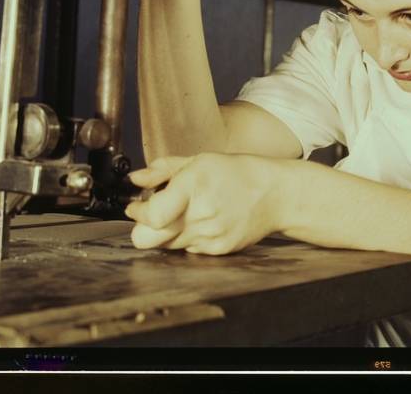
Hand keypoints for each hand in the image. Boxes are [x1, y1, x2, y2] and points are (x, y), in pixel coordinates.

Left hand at [124, 153, 281, 254]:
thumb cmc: (237, 172)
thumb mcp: (199, 160)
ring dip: (168, 232)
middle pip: (149, 239)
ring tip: (185, 214)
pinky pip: (189, 250)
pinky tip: (204, 222)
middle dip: (144, 228)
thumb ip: (163, 169)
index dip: (138, 212)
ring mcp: (211, 235)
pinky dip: (189, 238)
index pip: (151, 215)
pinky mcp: (220, 249)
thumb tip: (135, 179)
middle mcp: (202, 213)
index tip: (136, 206)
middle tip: (154, 215)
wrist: (275, 193)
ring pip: (166, 246)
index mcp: (194, 184)